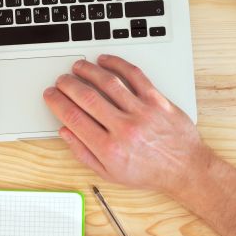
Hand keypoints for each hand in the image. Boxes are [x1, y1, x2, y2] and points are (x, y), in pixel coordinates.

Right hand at [43, 55, 204, 194]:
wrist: (185, 169)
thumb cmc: (150, 172)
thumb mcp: (110, 174)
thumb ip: (84, 153)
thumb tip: (65, 132)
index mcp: (109, 148)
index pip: (73, 118)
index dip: (57, 102)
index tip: (51, 95)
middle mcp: (124, 128)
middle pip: (87, 97)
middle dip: (68, 85)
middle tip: (61, 80)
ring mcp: (142, 112)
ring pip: (108, 82)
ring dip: (88, 71)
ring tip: (78, 67)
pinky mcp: (157, 100)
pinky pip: (135, 76)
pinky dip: (117, 64)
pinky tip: (105, 61)